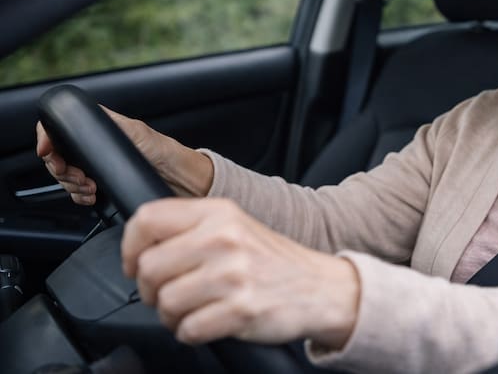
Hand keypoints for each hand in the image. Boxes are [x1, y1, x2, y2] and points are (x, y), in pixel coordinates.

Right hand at [36, 107, 212, 202]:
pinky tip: (93, 195)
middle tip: (78, 176)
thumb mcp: (135, 132)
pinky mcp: (101, 187)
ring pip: (65, 176)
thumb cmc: (164, 152)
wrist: (181, 180)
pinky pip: (78, 194)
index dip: (48, 140)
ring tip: (90, 187)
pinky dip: (80, 197)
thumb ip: (108, 123)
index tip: (49, 152)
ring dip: (72, 185)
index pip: (60, 130)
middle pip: (58, 156)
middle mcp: (94, 147)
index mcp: (100, 129)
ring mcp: (96, 168)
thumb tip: (82, 117)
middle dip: (62, 169)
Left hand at [121, 198, 359, 348]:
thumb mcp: (234, 226)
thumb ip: (190, 227)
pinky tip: (208, 322)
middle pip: (148, 267)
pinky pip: (188, 330)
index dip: (130, 247)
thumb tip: (139, 245)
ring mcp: (232, 275)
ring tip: (192, 310)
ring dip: (171, 316)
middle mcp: (223, 239)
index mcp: (218, 213)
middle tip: (168, 293)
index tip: (134, 263)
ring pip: (165, 302)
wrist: (318, 287)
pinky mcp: (240, 310)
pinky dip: (191, 333)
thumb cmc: (270, 260)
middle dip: (150, 289)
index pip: (147, 219)